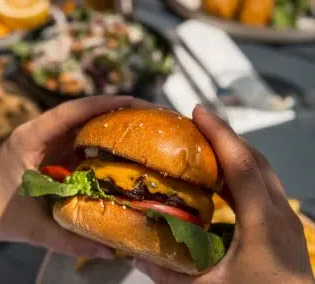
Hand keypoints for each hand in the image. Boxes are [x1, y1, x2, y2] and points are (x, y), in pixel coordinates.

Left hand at [0, 95, 149, 258]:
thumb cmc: (1, 214)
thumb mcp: (35, 231)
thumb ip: (71, 241)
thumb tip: (112, 252)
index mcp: (31, 139)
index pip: (69, 113)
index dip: (102, 104)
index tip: (133, 102)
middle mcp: (41, 132)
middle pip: (82, 111)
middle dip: (117, 108)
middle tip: (152, 114)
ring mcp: (48, 138)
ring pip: (84, 121)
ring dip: (113, 119)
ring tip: (147, 125)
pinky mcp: (55, 148)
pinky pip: (83, 136)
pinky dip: (105, 136)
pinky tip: (127, 144)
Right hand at [134, 105, 313, 283]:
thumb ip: (169, 274)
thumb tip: (136, 257)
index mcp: (262, 221)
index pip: (241, 165)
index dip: (220, 134)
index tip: (198, 112)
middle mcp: (279, 212)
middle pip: (255, 159)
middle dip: (227, 136)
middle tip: (197, 125)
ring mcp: (286, 218)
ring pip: (263, 171)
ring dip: (236, 152)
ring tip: (207, 146)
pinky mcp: (286, 226)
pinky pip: (264, 186)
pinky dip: (244, 173)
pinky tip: (224, 181)